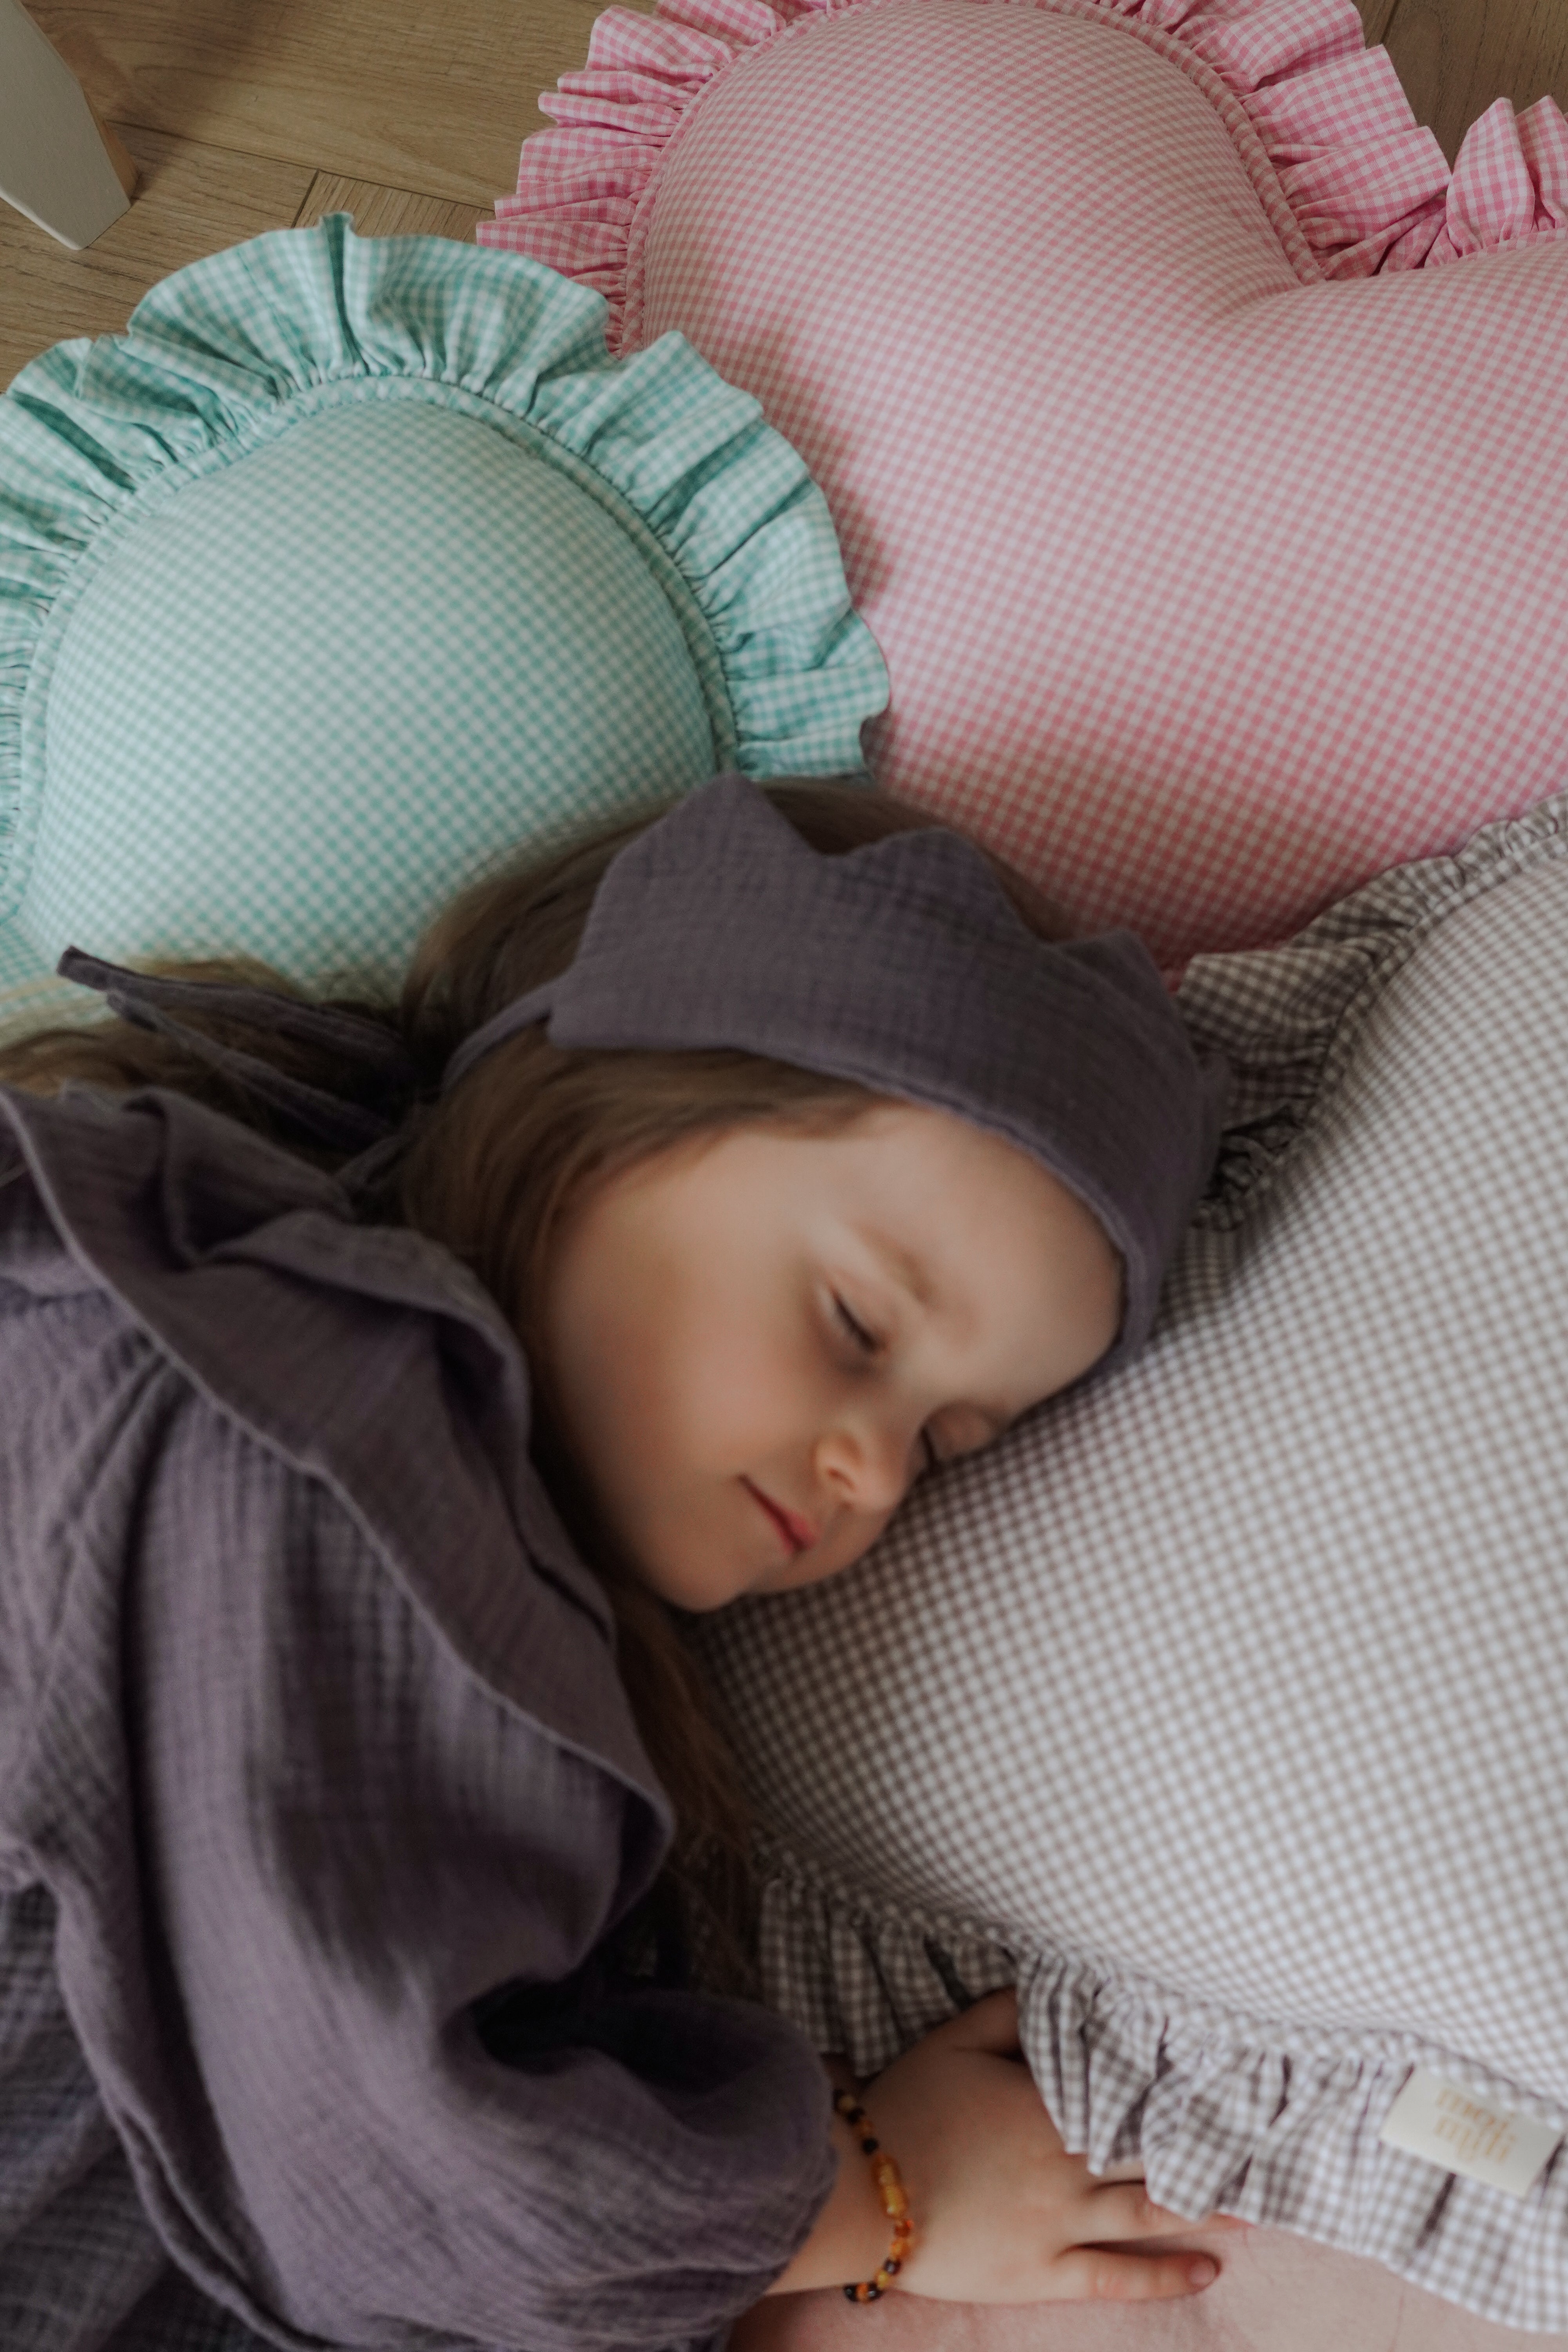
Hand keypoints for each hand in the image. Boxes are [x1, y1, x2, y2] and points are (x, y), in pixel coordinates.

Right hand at [864, 1988, 1240, 2303]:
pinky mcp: (1044, 2273)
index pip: (1133, 2093)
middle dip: (1211, 2151)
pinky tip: (1208, 2272)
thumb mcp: (952, 2040)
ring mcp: (1060, 2224)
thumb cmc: (907, 2107)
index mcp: (1050, 2107)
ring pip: (1150, 2215)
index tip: (1230, 2080)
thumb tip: (1050, 1983)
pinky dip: (1167, 2278)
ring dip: (1206, 2211)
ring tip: (1256, 2209)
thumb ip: (1007, 2010)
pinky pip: (1118, 2278)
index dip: (1184, 2090)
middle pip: (1155, 2156)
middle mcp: (1068, 2165)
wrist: (865, 2190)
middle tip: (1264, 2147)